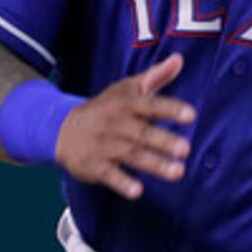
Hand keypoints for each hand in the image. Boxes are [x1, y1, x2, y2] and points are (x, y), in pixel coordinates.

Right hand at [55, 54, 194, 199]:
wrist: (61, 128)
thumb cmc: (106, 108)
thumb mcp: (127, 90)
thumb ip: (155, 77)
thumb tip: (179, 59)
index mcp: (126, 104)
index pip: (150, 105)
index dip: (170, 109)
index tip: (190, 115)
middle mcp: (115, 123)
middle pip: (142, 133)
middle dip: (164, 141)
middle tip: (185, 149)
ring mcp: (103, 145)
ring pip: (131, 154)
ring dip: (154, 164)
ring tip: (177, 172)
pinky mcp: (94, 165)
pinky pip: (109, 174)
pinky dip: (122, 183)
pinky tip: (137, 191)